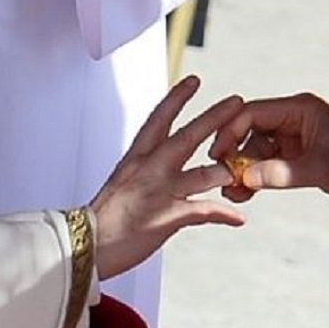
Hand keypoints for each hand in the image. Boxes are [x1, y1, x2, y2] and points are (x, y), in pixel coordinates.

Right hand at [89, 76, 243, 280]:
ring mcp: (160, 192)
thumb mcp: (123, 180)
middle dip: (214, 118)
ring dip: (226, 171)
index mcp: (136, 157)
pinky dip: (224, 214)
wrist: (84, 246)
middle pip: (187, 137)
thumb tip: (159, 157)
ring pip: (203, 174)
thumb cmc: (105, 217)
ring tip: (244, 169)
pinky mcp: (167, 218)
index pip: (159, 119)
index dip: (177, 98)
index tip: (193, 81)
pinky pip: (203, 212)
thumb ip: (144, 166)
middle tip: (237, 101)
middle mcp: (149, 169)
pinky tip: (239, 217)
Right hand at [208, 93, 328, 201]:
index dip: (231, 131)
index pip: (254, 112)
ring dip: (242, 169)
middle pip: (249, 130)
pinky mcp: (292, 154)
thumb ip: (284, 172)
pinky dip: (254, 176)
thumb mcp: (321, 167)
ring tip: (231, 191)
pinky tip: (243, 193)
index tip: (218, 154)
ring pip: (254, 149)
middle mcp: (292, 118)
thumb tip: (247, 177)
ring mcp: (291, 136)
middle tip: (220, 176)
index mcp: (299, 108)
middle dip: (234, 153)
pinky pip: (265, 162)